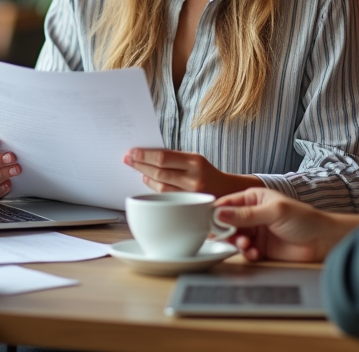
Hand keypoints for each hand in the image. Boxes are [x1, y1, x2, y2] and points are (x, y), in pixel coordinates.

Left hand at [123, 148, 263, 196]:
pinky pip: (166, 198)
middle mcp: (195, 179)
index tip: (132, 152)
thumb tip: (147, 155)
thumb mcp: (196, 162)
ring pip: (161, 187)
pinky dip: (154, 189)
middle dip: (140, 164)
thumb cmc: (208, 175)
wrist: (231, 193)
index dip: (144, 155)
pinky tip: (148, 182)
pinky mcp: (191, 207)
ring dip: (146, 177)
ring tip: (138, 169)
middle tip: (127, 159)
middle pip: (159, 172)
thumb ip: (175, 160)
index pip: (163, 157)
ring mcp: (192, 195)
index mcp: (196, 162)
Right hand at [214, 188, 358, 262]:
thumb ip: (246, 214)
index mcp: (253, 198)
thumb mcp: (273, 212)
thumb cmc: (303, 219)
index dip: (217, 212)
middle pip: (227, 222)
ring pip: (235, 238)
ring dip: (237, 243)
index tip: (210, 222)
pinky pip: (245, 252)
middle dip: (226, 231)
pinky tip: (255, 253)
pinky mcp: (261, 248)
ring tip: (247, 245)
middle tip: (231, 236)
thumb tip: (220, 214)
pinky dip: (247, 253)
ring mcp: (256, 232)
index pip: (227, 203)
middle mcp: (252, 214)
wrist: (323, 241)